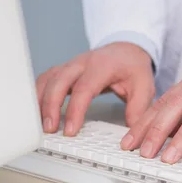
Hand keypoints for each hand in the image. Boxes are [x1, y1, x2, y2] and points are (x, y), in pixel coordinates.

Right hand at [36, 42, 154, 135]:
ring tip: (40, 124)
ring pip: (48, 80)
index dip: (74, 110)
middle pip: (59, 81)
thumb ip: (137, 109)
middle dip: (50, 106)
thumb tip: (131, 133)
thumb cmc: (133, 66)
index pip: (83, 88)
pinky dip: (38, 94)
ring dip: (40, 101)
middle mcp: (82, 63)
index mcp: (102, 66)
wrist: (127, 49)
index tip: (71, 129)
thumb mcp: (144, 86)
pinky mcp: (64, 70)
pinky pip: (46, 80)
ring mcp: (70, 65)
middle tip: (49, 129)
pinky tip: (37, 111)